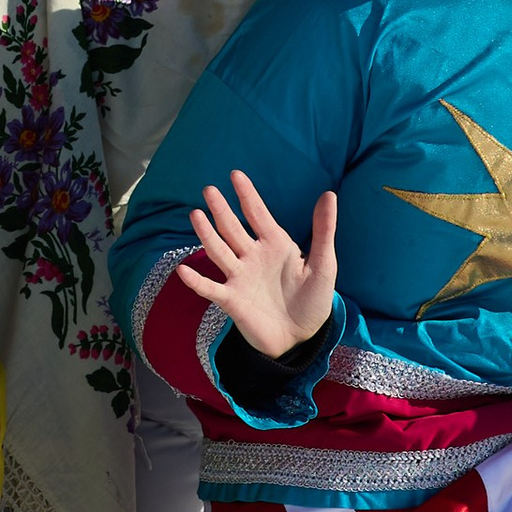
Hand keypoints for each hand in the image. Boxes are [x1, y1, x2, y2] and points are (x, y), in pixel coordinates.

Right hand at [176, 171, 337, 361]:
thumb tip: (328, 194)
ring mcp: (240, 277)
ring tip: (196, 215)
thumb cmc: (313, 299)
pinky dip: (197, 281)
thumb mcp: (324, 264)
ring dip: (207, 235)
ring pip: (219, 251)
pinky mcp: (232, 300)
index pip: (258, 214)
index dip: (247, 195)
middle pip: (233, 228)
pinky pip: (211, 289)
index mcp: (275, 244)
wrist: (303, 337)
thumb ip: (323, 230)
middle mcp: (253, 256)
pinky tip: (183, 271)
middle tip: (209, 189)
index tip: (236, 174)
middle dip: (221, 210)